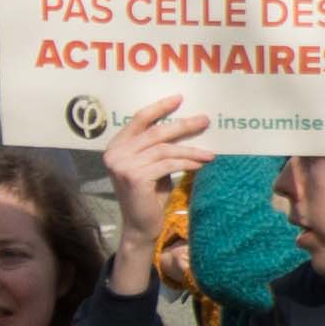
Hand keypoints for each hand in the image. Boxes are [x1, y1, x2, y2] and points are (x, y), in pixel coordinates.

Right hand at [100, 97, 216, 288]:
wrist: (141, 226)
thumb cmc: (149, 195)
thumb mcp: (151, 165)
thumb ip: (157, 147)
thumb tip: (186, 124)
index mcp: (116, 146)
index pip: (139, 119)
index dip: (160, 108)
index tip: (180, 99)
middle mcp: (115, 153)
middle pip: (156, 132)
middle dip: (183, 125)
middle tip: (205, 120)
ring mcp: (123, 165)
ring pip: (164, 149)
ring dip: (190, 150)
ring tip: (209, 153)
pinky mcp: (135, 177)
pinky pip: (167, 164)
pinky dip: (187, 163)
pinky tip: (200, 165)